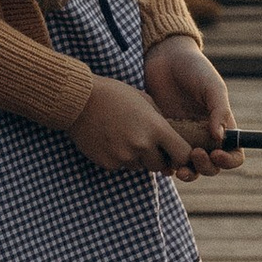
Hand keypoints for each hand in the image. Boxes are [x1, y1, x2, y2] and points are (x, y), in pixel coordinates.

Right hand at [69, 75, 193, 174]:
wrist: (78, 100)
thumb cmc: (115, 95)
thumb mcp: (146, 101)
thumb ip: (162, 123)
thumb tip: (172, 144)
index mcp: (156, 128)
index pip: (183, 154)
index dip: (182, 155)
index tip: (177, 151)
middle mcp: (142, 146)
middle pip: (162, 166)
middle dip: (159, 158)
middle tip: (149, 144)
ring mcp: (124, 157)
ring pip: (141, 167)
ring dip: (139, 158)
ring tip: (126, 136)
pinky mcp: (108, 164)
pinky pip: (122, 166)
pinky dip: (121, 157)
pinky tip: (112, 140)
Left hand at [146, 34, 236, 176]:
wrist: (164, 58)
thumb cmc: (193, 68)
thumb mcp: (211, 85)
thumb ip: (219, 110)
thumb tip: (220, 138)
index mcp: (222, 125)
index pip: (234, 152)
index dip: (230, 159)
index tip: (217, 153)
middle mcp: (204, 136)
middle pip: (212, 166)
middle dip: (207, 167)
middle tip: (196, 154)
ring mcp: (184, 138)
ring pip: (191, 167)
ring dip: (189, 173)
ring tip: (180, 168)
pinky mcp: (164, 136)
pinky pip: (169, 159)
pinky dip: (168, 166)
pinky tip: (163, 161)